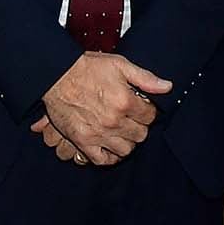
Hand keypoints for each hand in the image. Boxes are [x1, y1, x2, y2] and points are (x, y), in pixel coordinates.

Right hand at [33, 52, 171, 165]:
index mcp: (125, 102)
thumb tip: (167, 87)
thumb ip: (145, 77)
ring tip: (122, 131)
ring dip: (127, 141)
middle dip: (139, 126)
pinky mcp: (83, 142)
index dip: (147, 111)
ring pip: (126, 150)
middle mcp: (113, 121)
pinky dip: (110, 156)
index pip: (150, 116)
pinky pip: (103, 160)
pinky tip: (111, 146)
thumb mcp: (120, 64)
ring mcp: (98, 134)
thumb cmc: (87, 68)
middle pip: (140, 135)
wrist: (56, 75)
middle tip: (131, 118)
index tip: (141, 107)